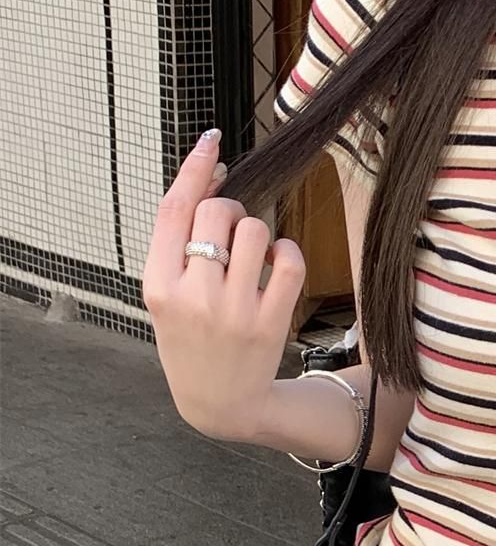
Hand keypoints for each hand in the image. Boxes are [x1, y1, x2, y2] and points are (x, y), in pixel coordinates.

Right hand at [141, 128, 304, 441]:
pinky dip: (285, 251)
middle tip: (230, 233)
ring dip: (256, 232)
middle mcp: (193, 296)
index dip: (195, 169)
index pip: (174, 209)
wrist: (219, 403)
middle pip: (218, 211)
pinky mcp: (271, 322)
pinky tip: (275, 264)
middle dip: (230, 209)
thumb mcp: (167, 295)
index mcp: (157, 286)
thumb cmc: (191, 341)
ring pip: (254, 229)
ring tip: (250, 257)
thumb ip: (178, 244)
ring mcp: (234, 311)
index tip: (211, 142)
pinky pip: (288, 258)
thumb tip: (212, 177)